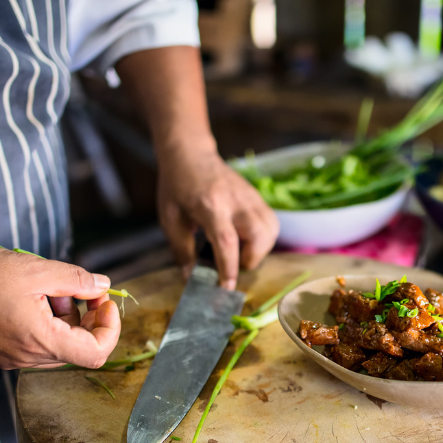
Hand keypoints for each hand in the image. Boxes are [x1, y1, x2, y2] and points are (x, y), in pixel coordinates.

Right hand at [0, 247, 120, 369]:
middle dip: (87, 316)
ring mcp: (12, 359)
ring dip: (64, 317)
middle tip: (76, 286)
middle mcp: (27, 358)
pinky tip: (28, 297)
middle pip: (78, 348)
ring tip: (45, 288)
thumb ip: (74, 280)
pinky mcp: (0, 353)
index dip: (110, 328)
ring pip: (57, 344)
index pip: (96, 353)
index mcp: (39, 341)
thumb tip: (103, 286)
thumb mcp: (33, 270)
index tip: (104, 301)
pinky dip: (44, 322)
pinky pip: (36, 343)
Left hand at [157, 144, 278, 289]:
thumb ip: (182, 250)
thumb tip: (191, 278)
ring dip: (260, 249)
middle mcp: (236, 201)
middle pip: (259, 235)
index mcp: (210, 205)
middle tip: (234, 262)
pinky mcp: (258, 197)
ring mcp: (251, 197)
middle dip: (251, 258)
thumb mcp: (170, 220)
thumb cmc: (177, 188)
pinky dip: (264, 238)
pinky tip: (246, 239)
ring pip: (271, 230)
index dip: (229, 267)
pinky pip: (271, 223)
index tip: (226, 287)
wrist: (190, 155)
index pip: (226, 241)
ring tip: (240, 250)